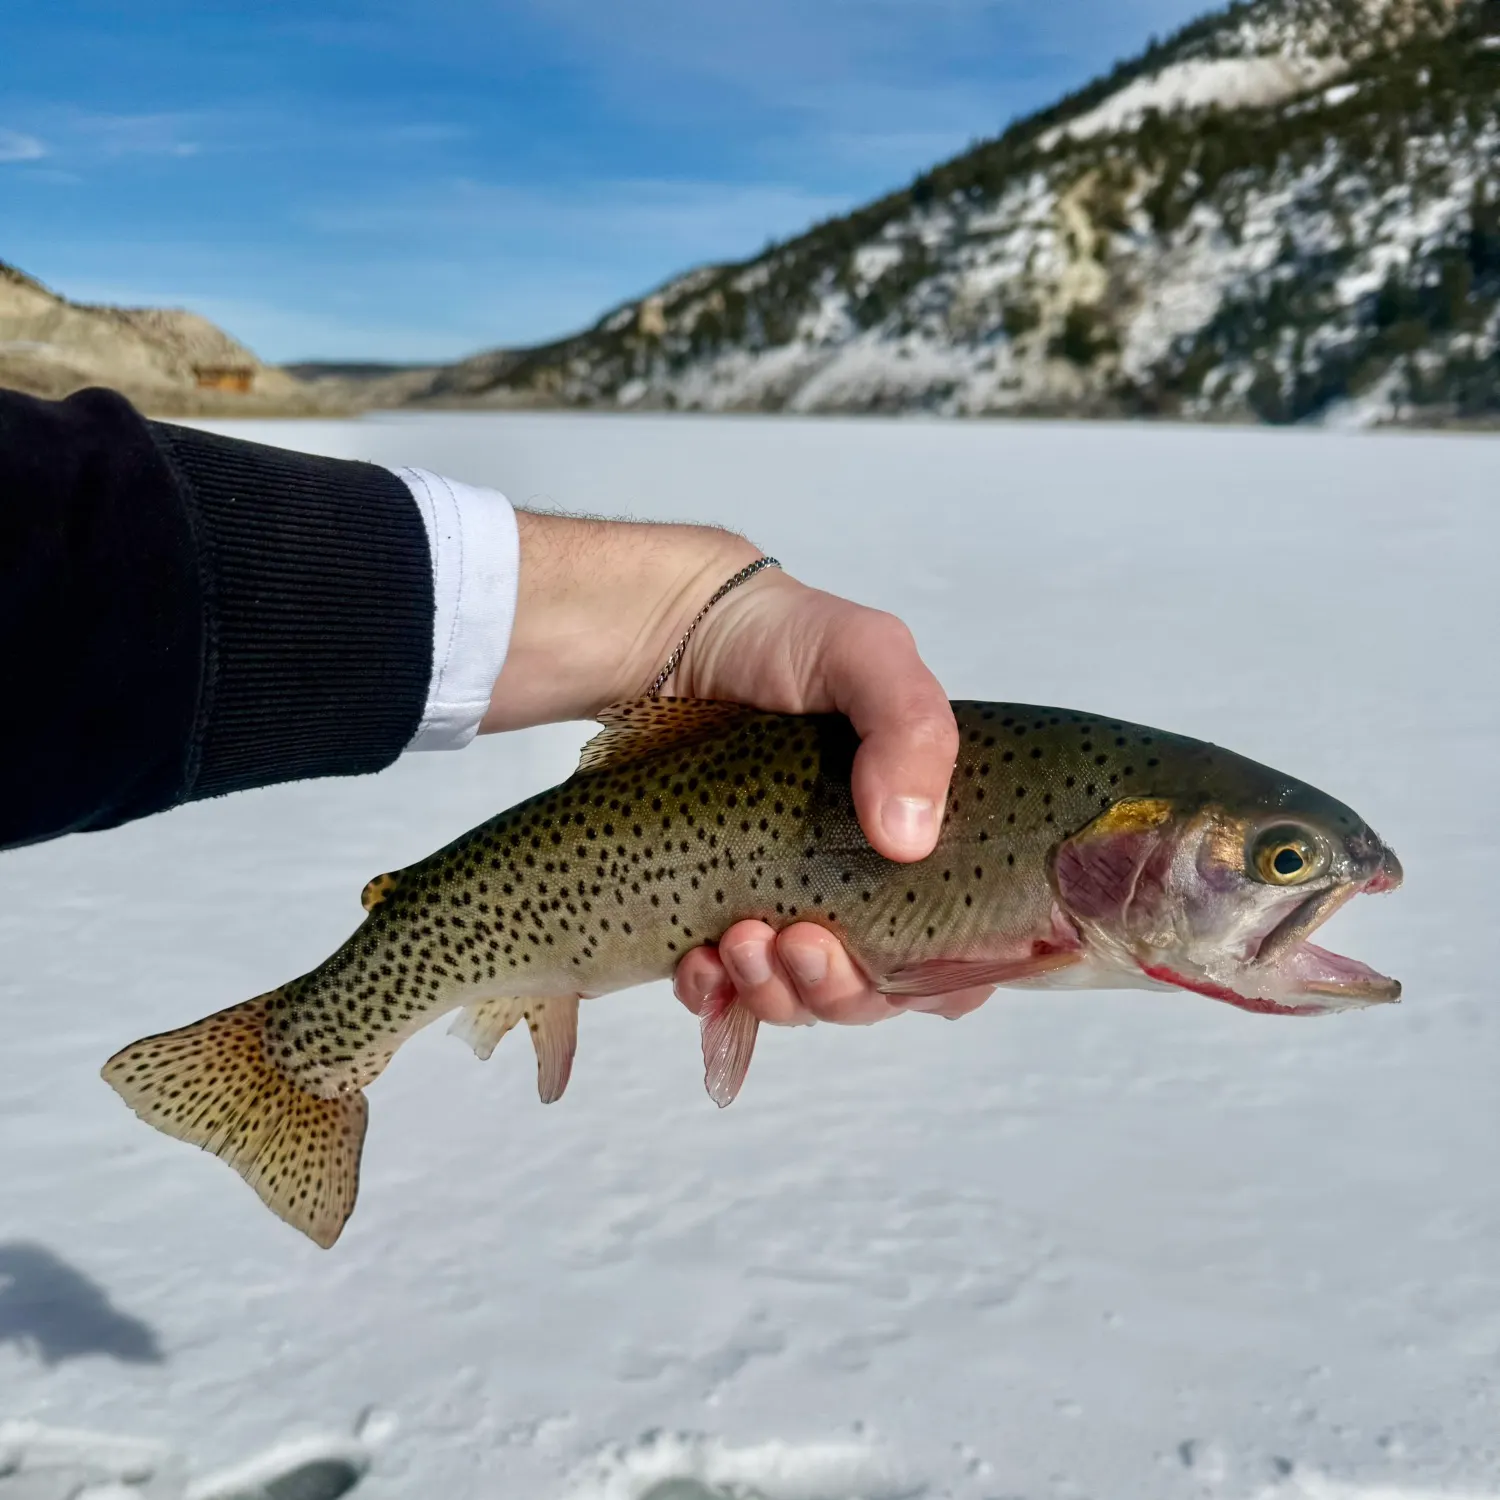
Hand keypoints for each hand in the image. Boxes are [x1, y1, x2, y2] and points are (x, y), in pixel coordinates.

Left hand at [481, 510, 992, 1027]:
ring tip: (743, 940)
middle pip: (873, 993)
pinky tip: (699, 960)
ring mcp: (784, 902)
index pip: (962, 950)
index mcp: (919, 839)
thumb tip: (908, 840)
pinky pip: (720, 989)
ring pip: (797, 1000)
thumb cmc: (784, 640)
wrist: (671, 636)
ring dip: (775, 992)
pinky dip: (712, 990)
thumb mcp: (868, 656)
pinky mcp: (712, 912)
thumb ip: (912, 729)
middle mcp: (858, 884)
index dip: (945, 980)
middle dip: (838, 989)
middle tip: (801, 943)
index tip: (902, 970)